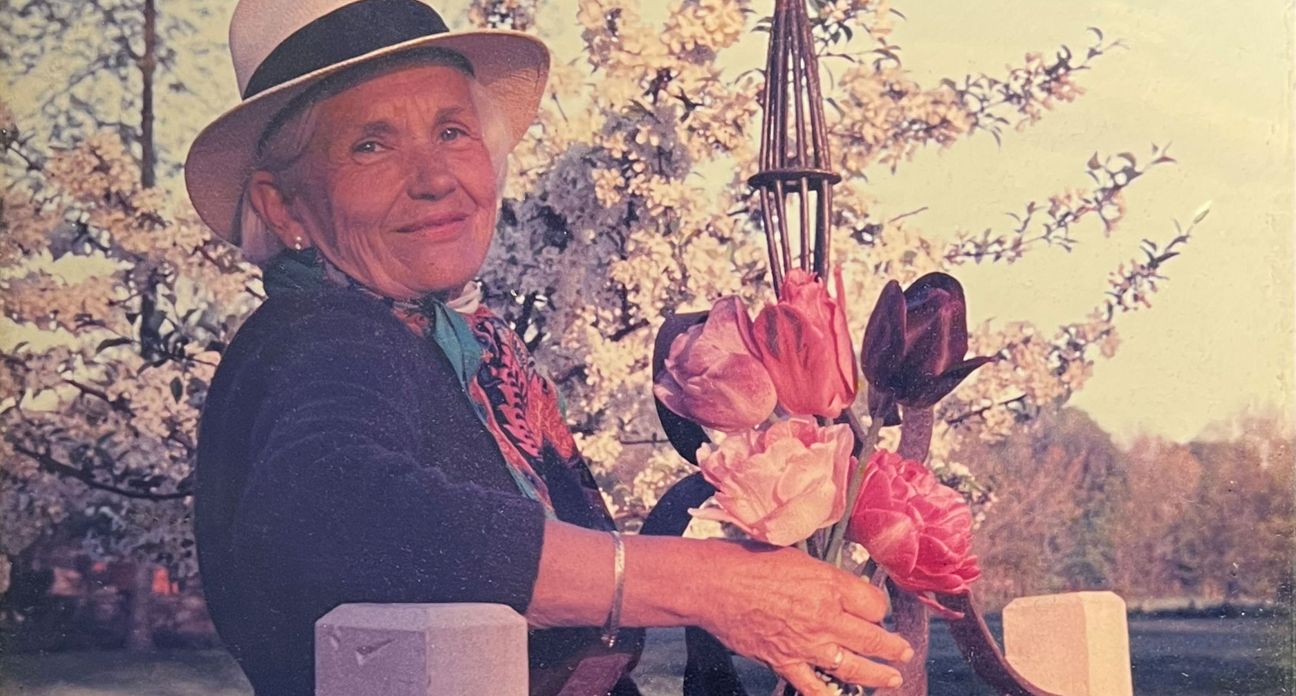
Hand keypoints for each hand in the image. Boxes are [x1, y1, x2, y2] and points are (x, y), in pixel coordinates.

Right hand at [696, 541, 911, 694]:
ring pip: (854, 667)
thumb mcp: (798, 558)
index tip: (876, 611)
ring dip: (877, 675)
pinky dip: (830, 695)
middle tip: (904, 652)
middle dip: (893, 648)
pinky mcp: (785, 662)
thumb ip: (824, 578)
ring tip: (891, 678)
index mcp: (830, 585)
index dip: (879, 609)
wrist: (715, 585)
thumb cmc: (750, 562)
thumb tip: (840, 590)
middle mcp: (825, 617)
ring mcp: (807, 644)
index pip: (875, 605)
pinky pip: (815, 687)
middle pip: (873, 638)